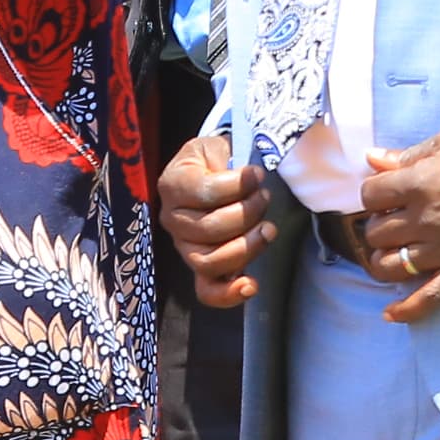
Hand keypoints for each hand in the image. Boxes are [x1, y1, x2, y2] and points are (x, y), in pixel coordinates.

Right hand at [161, 131, 272, 307]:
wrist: (214, 172)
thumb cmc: (219, 160)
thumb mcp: (219, 146)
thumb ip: (230, 154)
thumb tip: (254, 173)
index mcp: (173, 185)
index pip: (204, 192)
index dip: (237, 185)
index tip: (257, 174)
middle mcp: (172, 218)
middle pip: (209, 229)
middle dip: (247, 213)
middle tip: (265, 197)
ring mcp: (184, 245)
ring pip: (211, 260)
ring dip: (247, 246)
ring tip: (268, 228)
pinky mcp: (200, 265)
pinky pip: (206, 289)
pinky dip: (228, 293)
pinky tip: (249, 284)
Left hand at [360, 125, 439, 322]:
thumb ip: (408, 155)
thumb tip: (372, 159)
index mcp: (418, 184)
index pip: (369, 196)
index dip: (374, 193)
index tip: (387, 193)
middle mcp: (426, 219)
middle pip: (375, 233)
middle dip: (379, 225)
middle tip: (394, 219)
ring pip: (391, 266)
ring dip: (384, 260)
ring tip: (393, 252)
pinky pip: (431, 297)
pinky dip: (408, 309)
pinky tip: (392, 314)